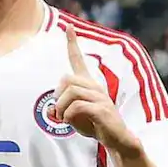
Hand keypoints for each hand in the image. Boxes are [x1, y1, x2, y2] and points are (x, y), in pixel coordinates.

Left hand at [52, 26, 136, 152]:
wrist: (117, 138)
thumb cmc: (94, 125)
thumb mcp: (74, 115)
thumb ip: (62, 108)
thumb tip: (50, 109)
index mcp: (89, 84)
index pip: (79, 60)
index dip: (73, 44)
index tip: (69, 28)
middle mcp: (95, 87)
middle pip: (66, 79)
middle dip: (56, 95)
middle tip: (57, 111)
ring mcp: (100, 97)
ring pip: (70, 92)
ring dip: (60, 107)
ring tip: (62, 118)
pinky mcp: (102, 109)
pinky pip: (77, 106)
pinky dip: (68, 115)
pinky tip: (70, 122)